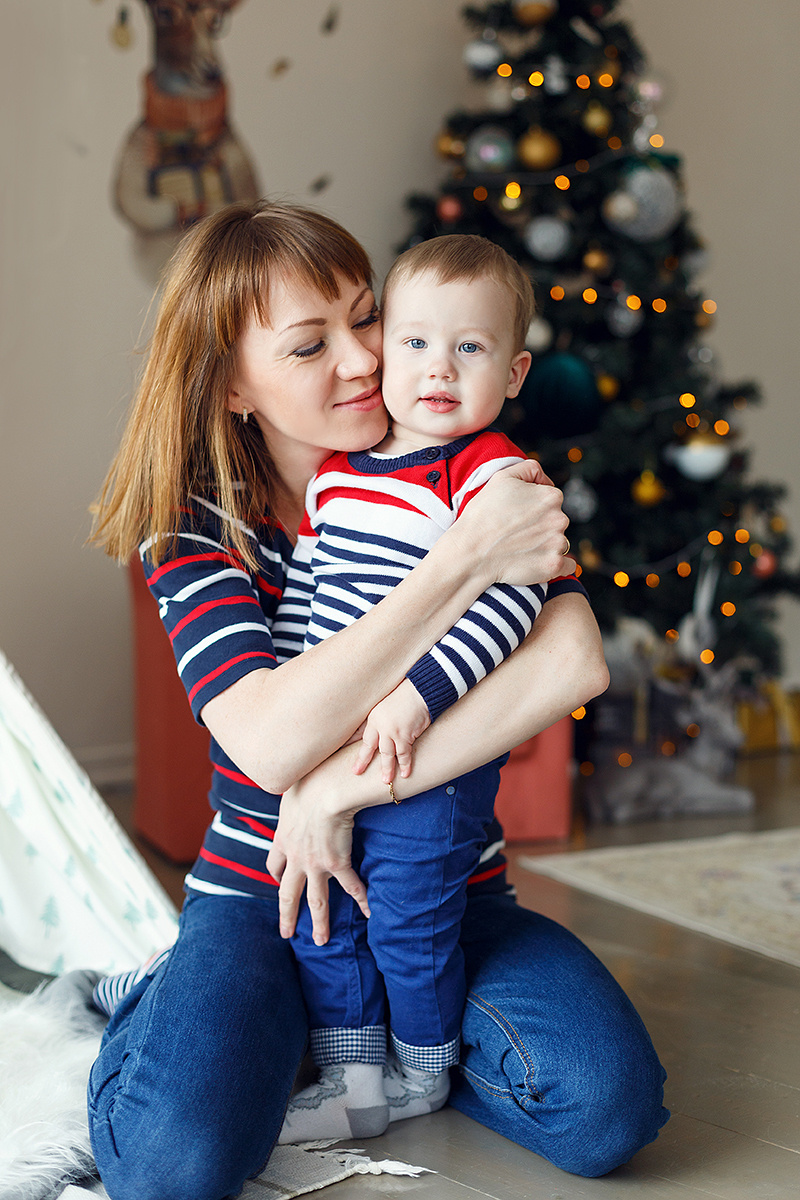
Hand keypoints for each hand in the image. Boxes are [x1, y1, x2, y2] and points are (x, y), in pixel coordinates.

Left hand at [266, 773, 369, 944]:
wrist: (326, 791)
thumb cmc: (310, 782)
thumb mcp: (291, 790)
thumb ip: (292, 798)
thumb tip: (293, 785)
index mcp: (283, 840)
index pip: (275, 865)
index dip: (278, 875)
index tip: (279, 880)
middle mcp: (296, 858)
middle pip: (288, 893)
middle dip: (288, 915)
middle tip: (287, 933)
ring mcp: (316, 864)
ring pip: (316, 900)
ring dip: (319, 923)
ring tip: (321, 941)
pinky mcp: (337, 863)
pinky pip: (351, 887)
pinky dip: (361, 901)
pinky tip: (368, 914)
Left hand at [352, 678, 431, 781]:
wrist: (420, 691)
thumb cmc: (406, 695)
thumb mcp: (387, 703)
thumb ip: (382, 717)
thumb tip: (381, 729)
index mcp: (374, 716)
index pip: (360, 733)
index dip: (352, 743)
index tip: (342, 750)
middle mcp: (379, 725)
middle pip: (369, 747)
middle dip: (362, 760)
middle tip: (356, 772)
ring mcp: (391, 731)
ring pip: (387, 754)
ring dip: (387, 768)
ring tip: (385, 780)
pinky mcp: (404, 735)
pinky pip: (404, 754)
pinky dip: (405, 764)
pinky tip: (405, 773)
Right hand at [454, 459, 575, 585]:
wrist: (471, 552)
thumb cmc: (483, 514)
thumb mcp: (502, 477)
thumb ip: (530, 468)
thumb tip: (545, 479)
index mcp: (551, 496)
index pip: (551, 500)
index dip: (533, 507)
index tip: (517, 515)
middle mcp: (560, 519)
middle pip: (555, 521)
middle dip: (540, 525)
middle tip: (515, 532)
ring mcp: (558, 544)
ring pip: (559, 542)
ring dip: (545, 544)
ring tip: (520, 548)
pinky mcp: (554, 566)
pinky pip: (568, 566)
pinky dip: (557, 564)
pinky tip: (538, 562)